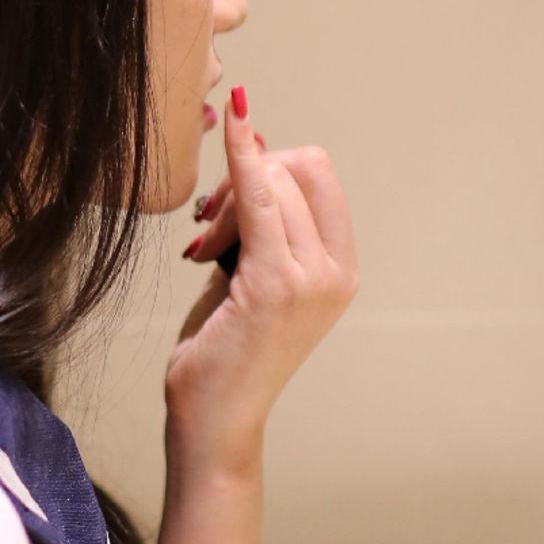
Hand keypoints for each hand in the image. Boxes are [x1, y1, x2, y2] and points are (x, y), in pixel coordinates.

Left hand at [163, 92, 358, 465]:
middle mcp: (337, 272)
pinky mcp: (274, 285)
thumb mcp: (249, 275)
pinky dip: (243, 155)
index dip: (267, 166)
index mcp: (341, 268)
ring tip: (202, 249)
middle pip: (295, 168)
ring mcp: (311, 279)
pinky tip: (235, 122)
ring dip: (224, 201)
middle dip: (243, 177)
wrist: (214, 421)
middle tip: (207, 227)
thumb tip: (256, 135)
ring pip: (270, 181)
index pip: (317, 173)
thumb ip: (258, 218)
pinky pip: (257, 197)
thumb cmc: (224, 351)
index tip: (226, 203)